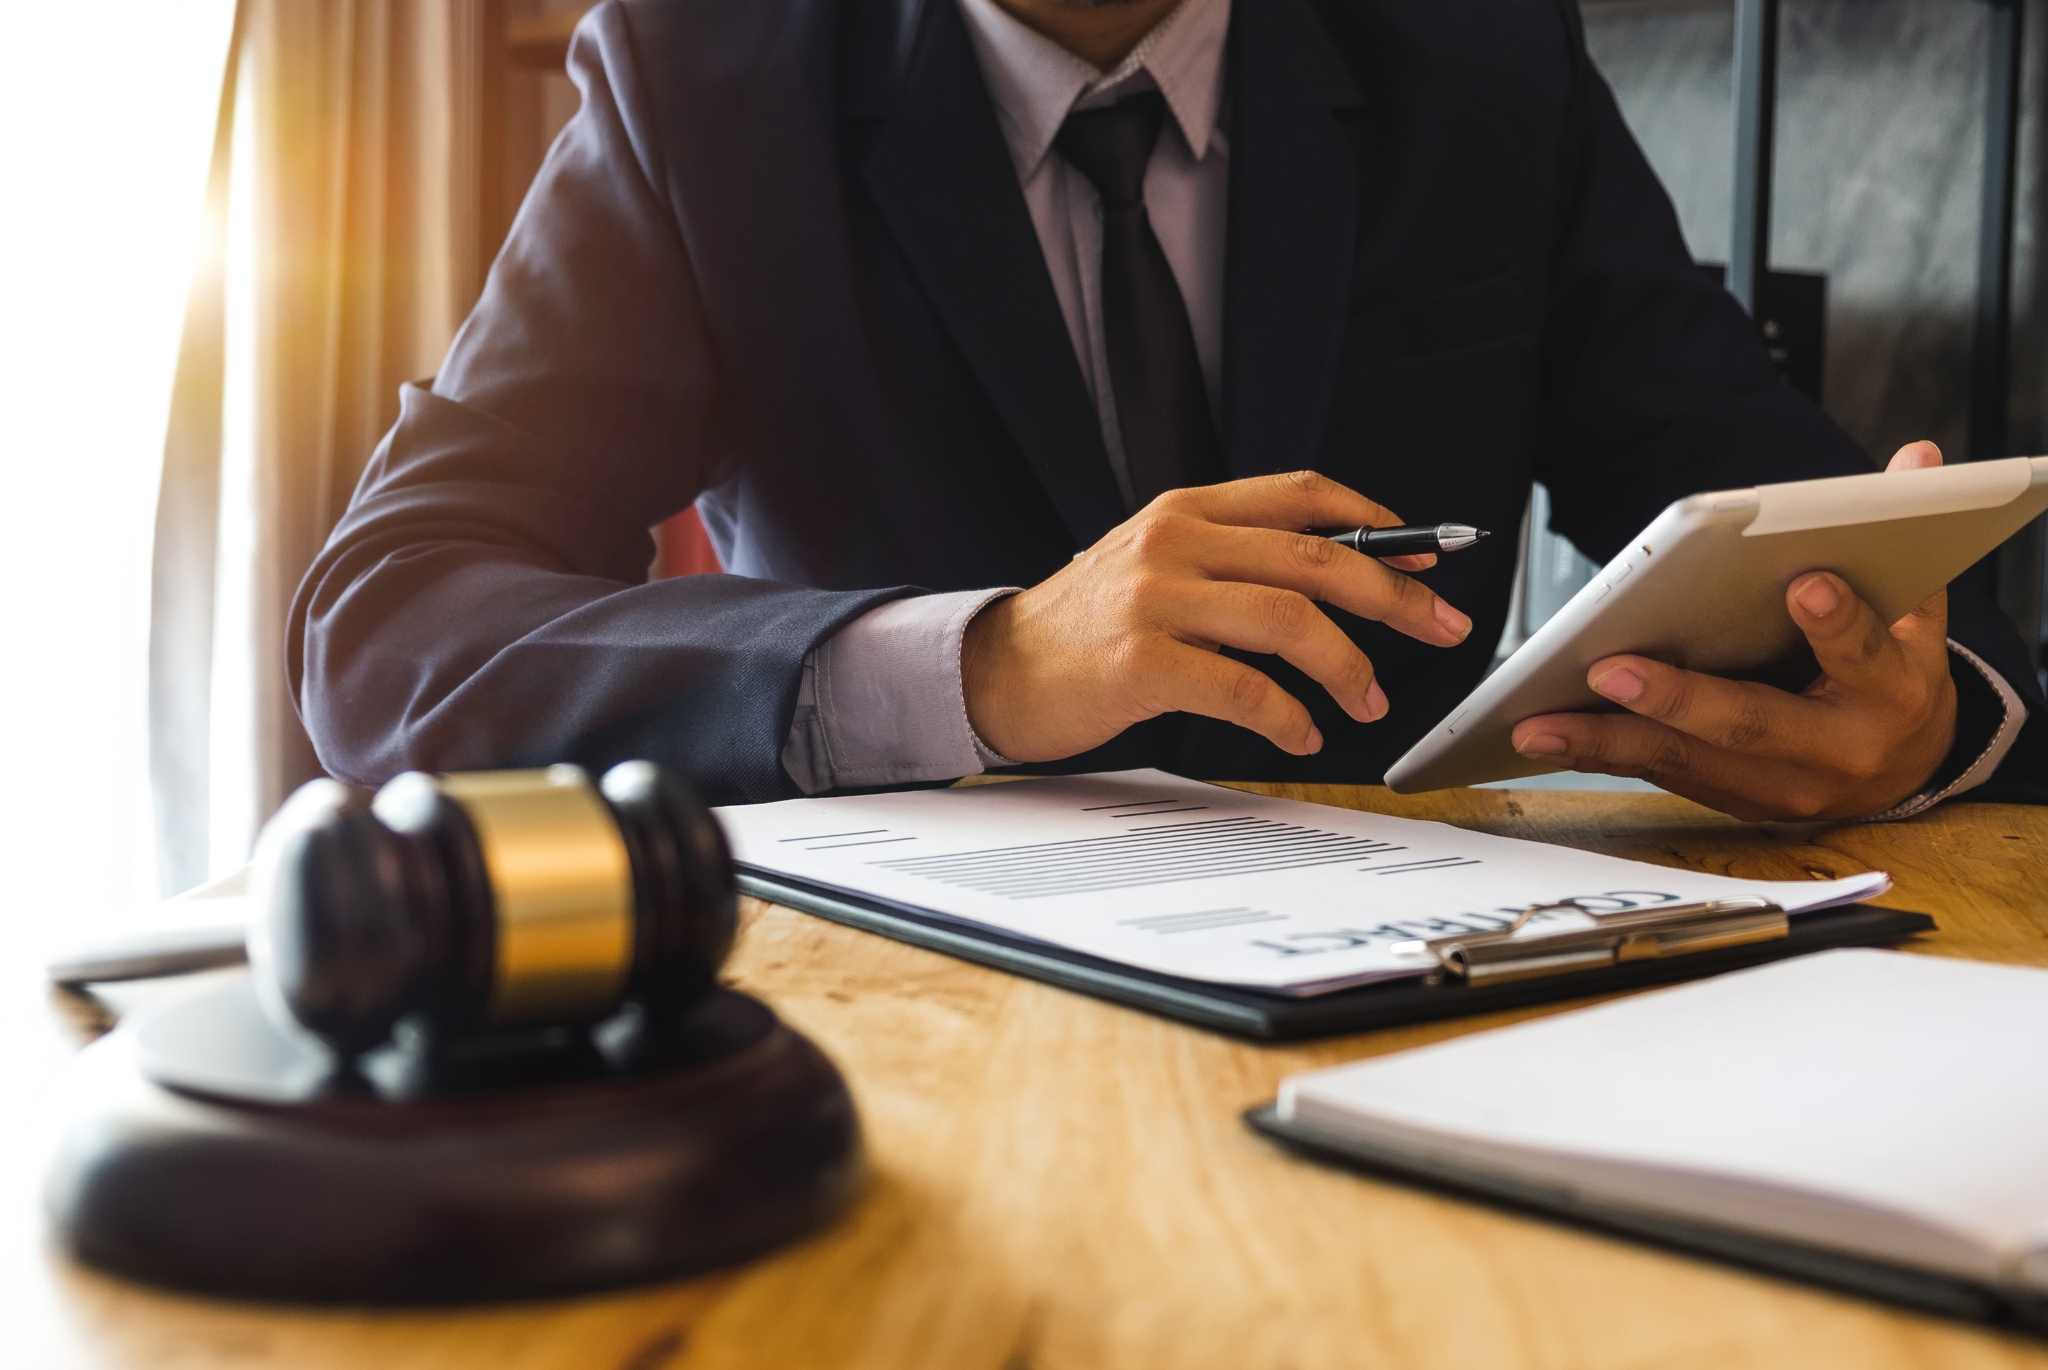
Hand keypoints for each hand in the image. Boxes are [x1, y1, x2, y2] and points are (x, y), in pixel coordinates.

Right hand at [961, 472, 1473, 762]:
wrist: (997, 670)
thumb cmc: (1091, 628)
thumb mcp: (1160, 567)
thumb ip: (1238, 561)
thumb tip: (1349, 581)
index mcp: (1187, 509)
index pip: (1303, 494)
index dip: (1378, 524)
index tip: (1431, 556)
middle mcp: (1173, 541)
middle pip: (1314, 557)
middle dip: (1395, 596)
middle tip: (1443, 627)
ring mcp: (1154, 599)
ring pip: (1288, 619)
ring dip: (1348, 665)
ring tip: (1369, 701)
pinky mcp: (1139, 661)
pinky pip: (1242, 688)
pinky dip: (1288, 716)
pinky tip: (1303, 734)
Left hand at [1509, 441, 1958, 820]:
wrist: (1904, 767)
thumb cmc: (1893, 674)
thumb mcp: (1916, 610)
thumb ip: (1906, 538)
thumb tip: (1916, 458)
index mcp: (1892, 694)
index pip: (1865, 654)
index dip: (1838, 623)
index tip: (1805, 583)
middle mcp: (1835, 752)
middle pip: (1749, 723)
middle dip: (1677, 698)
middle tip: (1611, 669)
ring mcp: (1781, 788)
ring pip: (1685, 760)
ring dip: (1604, 742)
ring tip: (1535, 724)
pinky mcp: (1734, 802)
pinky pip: (1660, 773)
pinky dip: (1601, 754)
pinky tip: (1543, 737)